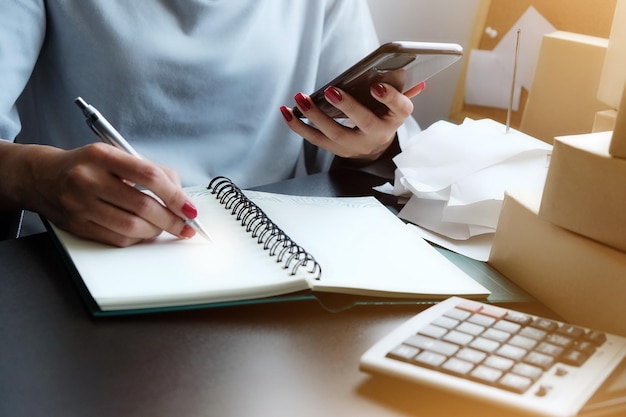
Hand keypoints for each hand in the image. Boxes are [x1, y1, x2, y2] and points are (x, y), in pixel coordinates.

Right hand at [22, 143, 197, 246]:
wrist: (41, 176)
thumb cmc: (86, 165)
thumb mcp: (115, 156)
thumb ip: (149, 170)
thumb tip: (180, 195)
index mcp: (102, 156)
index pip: (149, 176)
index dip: (175, 196)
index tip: (190, 208)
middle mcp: (88, 179)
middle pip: (143, 206)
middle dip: (171, 220)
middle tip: (186, 225)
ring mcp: (81, 205)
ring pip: (131, 227)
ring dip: (156, 231)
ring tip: (166, 228)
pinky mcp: (78, 226)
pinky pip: (117, 239)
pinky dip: (138, 238)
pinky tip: (144, 231)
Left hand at [280, 81, 423, 160]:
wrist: (374, 150)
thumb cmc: (383, 118)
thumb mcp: (396, 107)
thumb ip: (404, 92)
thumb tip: (418, 80)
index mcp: (394, 120)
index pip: (399, 109)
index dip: (390, 99)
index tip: (377, 87)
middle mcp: (375, 135)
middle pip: (363, 122)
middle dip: (347, 107)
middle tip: (331, 91)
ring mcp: (354, 144)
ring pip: (334, 133)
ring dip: (314, 116)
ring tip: (300, 99)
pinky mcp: (335, 149)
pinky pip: (315, 138)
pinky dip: (298, 125)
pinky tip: (286, 112)